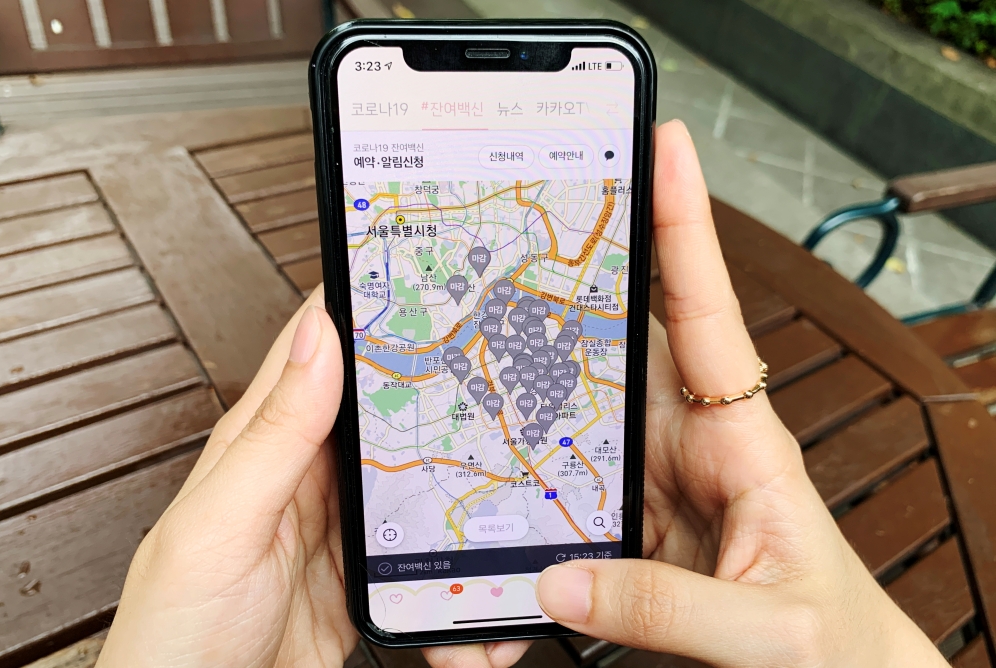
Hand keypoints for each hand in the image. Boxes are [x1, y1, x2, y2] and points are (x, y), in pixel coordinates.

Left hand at [97, 288, 527, 667]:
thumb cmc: (177, 628)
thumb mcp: (222, 523)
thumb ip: (273, 434)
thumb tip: (318, 337)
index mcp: (265, 441)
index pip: (319, 346)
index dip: (364, 299)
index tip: (421, 265)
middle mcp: (307, 474)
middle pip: (383, 405)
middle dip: (437, 377)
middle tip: (495, 350)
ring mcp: (342, 525)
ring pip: (415, 471)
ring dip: (458, 464)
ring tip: (506, 451)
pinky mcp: (367, 576)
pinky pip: (423, 546)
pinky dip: (455, 544)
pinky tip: (476, 547)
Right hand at [533, 121, 948, 666]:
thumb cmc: (835, 644)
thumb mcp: (768, 631)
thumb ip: (669, 610)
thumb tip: (558, 582)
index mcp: (743, 440)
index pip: (709, 314)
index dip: (683, 230)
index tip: (662, 149)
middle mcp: (689, 444)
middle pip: (614, 350)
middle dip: (561, 295)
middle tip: (499, 246)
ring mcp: (649, 481)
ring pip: (573, 418)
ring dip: (524, 399)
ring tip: (465, 365)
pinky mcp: (624, 526)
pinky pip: (561, 491)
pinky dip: (521, 489)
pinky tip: (486, 488)